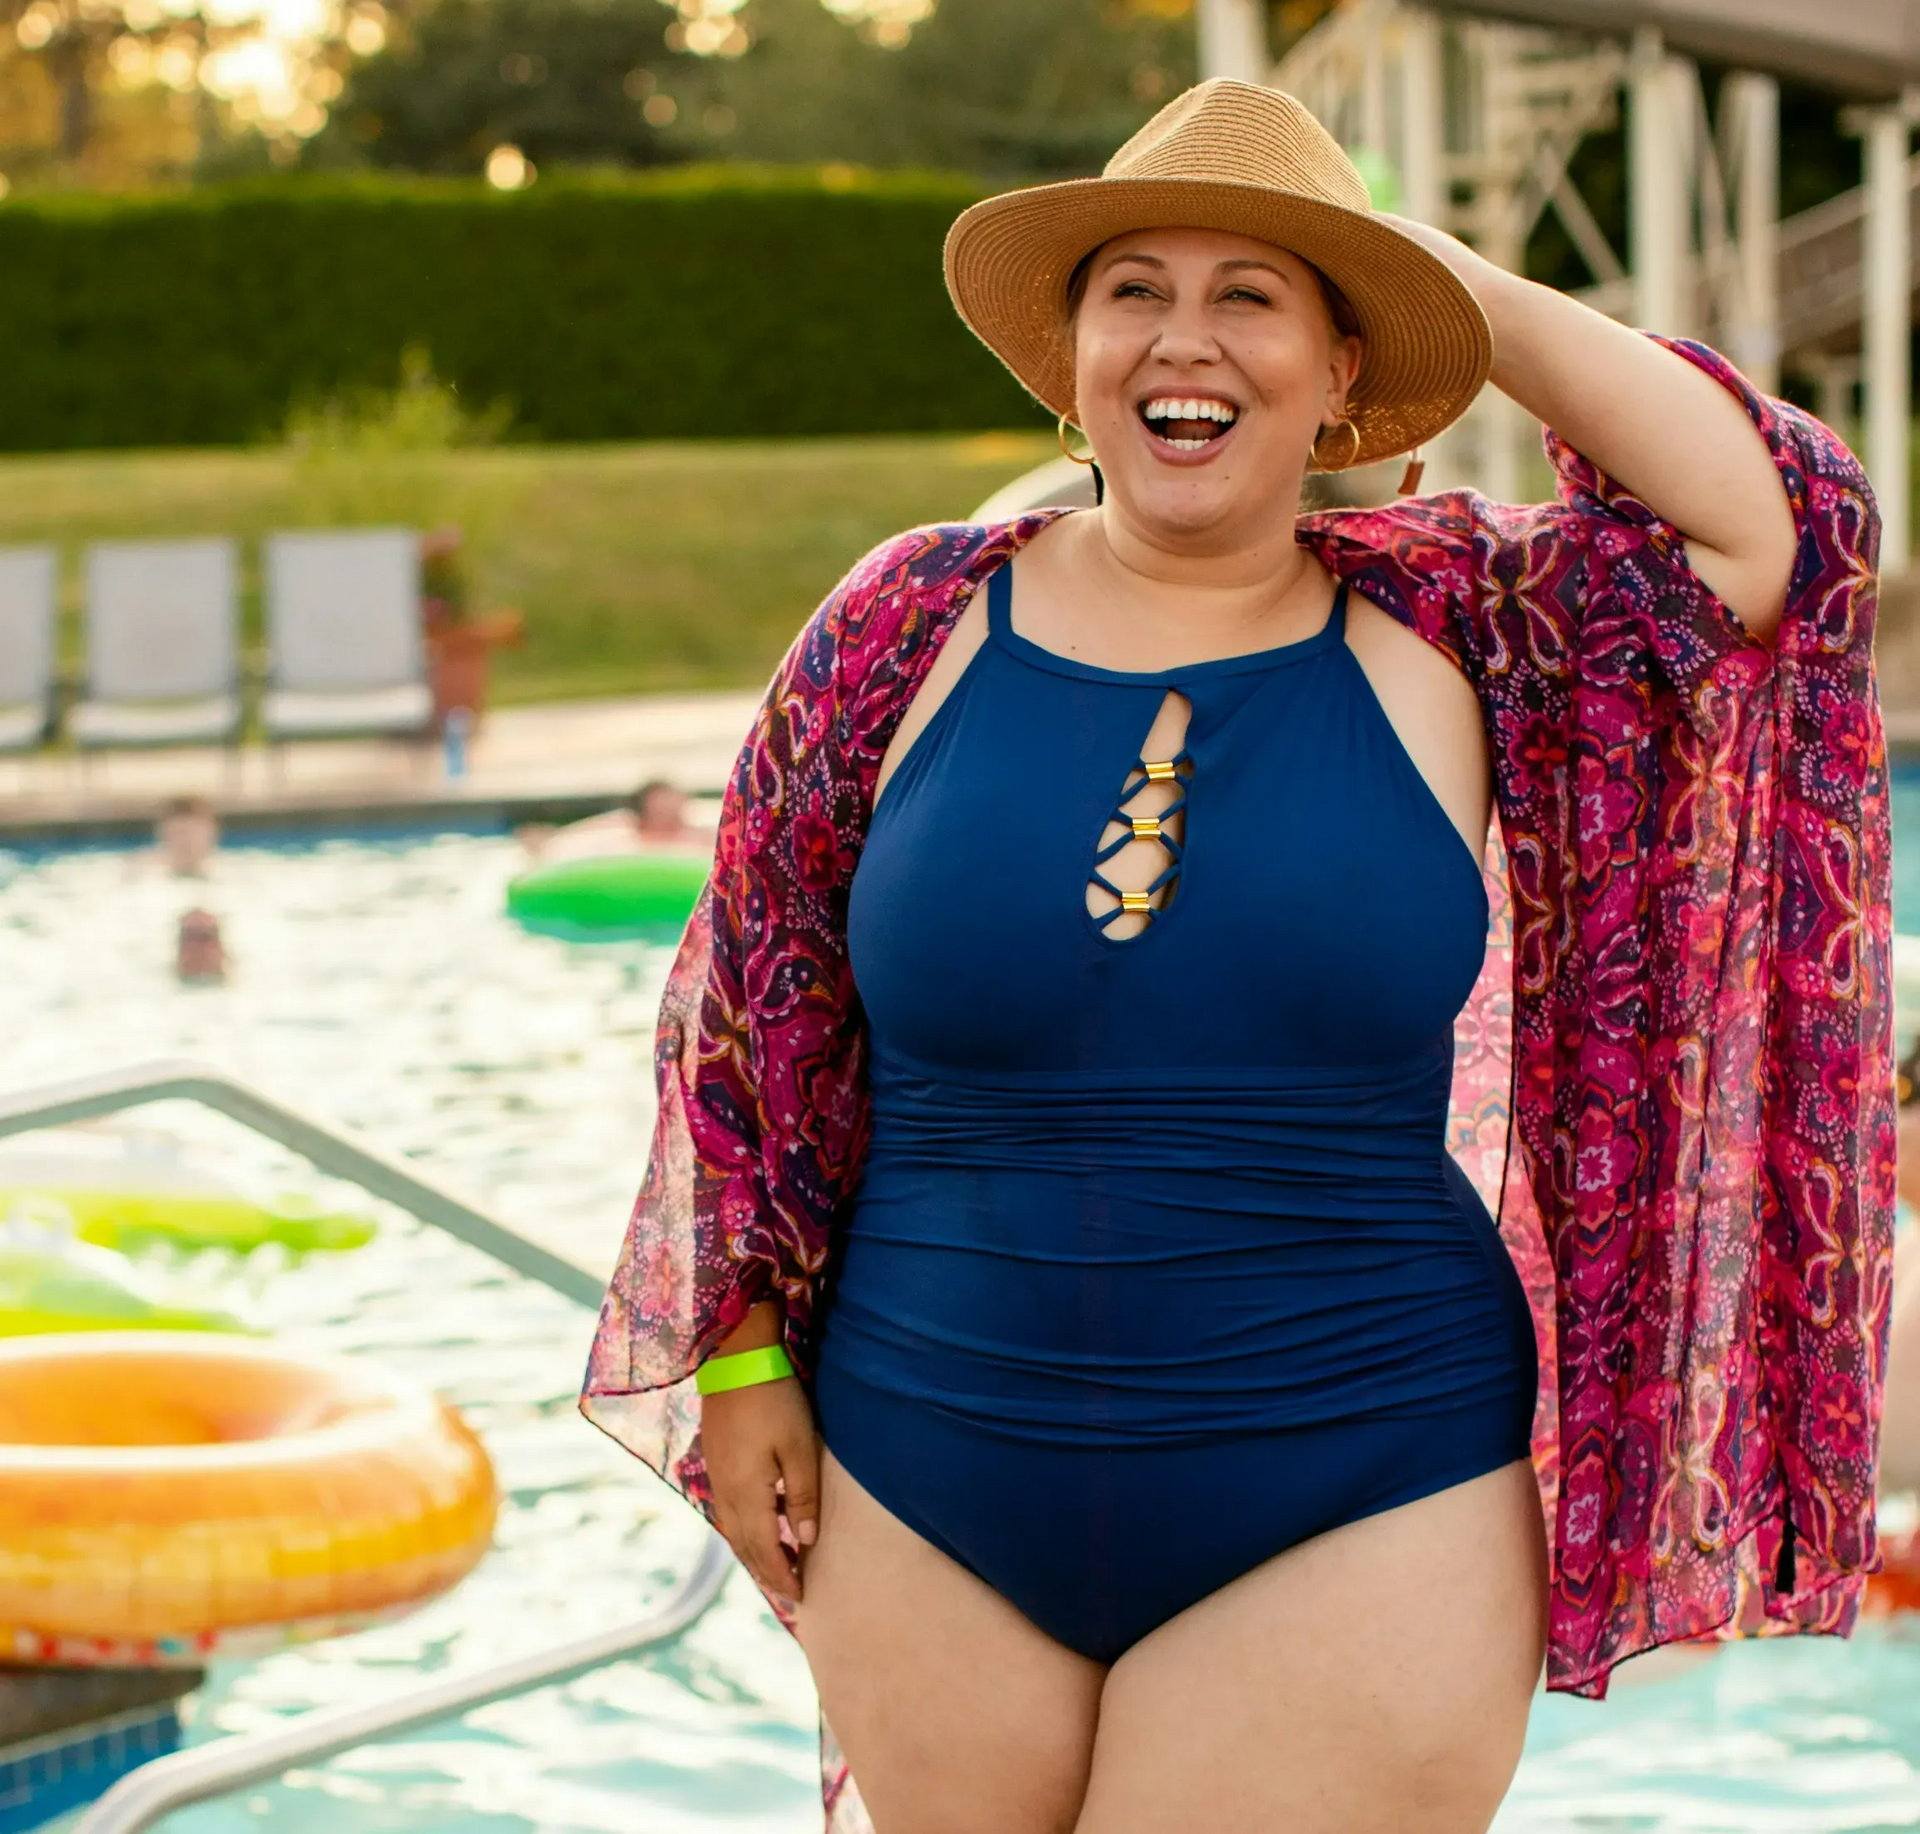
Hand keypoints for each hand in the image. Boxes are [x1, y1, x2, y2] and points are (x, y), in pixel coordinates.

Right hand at [702, 1369, 820, 1607]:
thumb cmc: (775, 1402)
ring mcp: (716, 1477)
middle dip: (766, 1572)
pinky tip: (764, 1522)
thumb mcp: (799, 1449)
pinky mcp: (716, 1461)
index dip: (781, 1576)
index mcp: (746, 1495)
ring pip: (733, 1530)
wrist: (735, 1359)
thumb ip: (803, 1498)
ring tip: (778, 1564)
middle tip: (789, 1591)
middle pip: (743, 1547)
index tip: (800, 1596)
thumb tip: (805, 1541)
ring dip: (755, 1552)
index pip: (763, 1551)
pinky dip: (746, 1528)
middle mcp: (725, 1493)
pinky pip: (729, 1510)